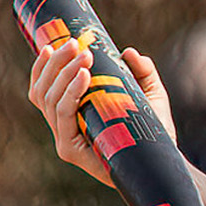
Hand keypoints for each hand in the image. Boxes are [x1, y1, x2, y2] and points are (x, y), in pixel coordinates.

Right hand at [27, 39, 175, 186]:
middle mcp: (64, 127)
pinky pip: (64, 115)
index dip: (42, 68)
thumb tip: (129, 52)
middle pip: (43, 91)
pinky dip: (70, 93)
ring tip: (84, 56)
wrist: (163, 161)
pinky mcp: (70, 150)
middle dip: (56, 64)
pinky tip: (83, 76)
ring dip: (64, 73)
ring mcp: (64, 140)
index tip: (52, 46)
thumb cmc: (153, 130)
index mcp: (72, 114)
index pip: (44, 90)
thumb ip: (142, 72)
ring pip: (50, 100)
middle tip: (75, 43)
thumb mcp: (150, 94)